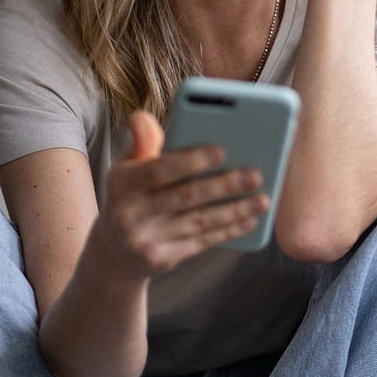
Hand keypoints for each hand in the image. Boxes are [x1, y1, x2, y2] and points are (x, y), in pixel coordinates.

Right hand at [92, 111, 268, 278]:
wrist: (114, 252)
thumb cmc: (131, 196)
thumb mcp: (128, 168)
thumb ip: (144, 142)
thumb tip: (141, 116)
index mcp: (121, 182)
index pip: (158, 170)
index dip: (190, 161)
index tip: (221, 151)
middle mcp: (129, 213)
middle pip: (185, 196)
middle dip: (224, 185)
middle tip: (255, 175)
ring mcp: (144, 240)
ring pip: (199, 221)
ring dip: (235, 210)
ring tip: (262, 199)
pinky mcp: (160, 260)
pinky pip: (201, 242)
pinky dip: (228, 230)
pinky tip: (249, 219)